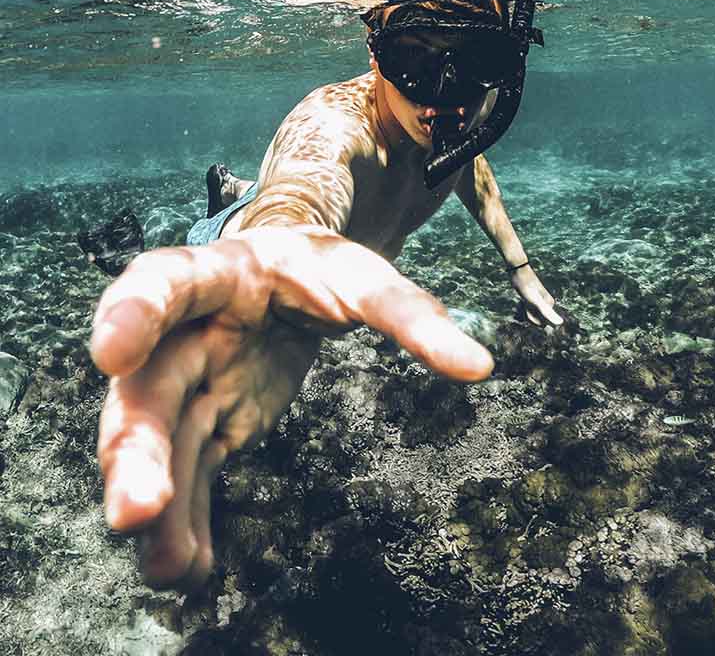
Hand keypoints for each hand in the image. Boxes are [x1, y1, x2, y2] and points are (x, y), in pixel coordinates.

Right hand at [91, 227, 493, 590]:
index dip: (131, 312)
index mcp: (219, 273)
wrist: (290, 278)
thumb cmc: (321, 269)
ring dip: (157, 501)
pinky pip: (189, 473)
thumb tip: (480, 365)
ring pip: (159, 441)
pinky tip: (190, 570)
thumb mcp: (364, 278)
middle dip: (133, 447)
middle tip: (136, 511)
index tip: (110, 352)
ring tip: (165, 567)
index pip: (163, 282)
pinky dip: (187, 520)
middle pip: (149, 385)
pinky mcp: (206, 422)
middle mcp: (187, 330)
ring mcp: (190, 381)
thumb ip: (412, 315)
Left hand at [509, 262, 563, 326]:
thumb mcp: (535, 301)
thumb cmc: (525, 285)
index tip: (528, 308)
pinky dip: (523, 308)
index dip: (533, 319)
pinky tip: (520, 301)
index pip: (542, 323)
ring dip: (524, 311)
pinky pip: (528, 309)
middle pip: (537, 319)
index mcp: (549, 304)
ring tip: (522, 301)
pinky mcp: (532, 298)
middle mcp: (546, 303)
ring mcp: (539, 300)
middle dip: (528, 315)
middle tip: (524, 303)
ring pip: (531, 314)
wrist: (518, 270)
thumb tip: (560, 323)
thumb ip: (547, 313)